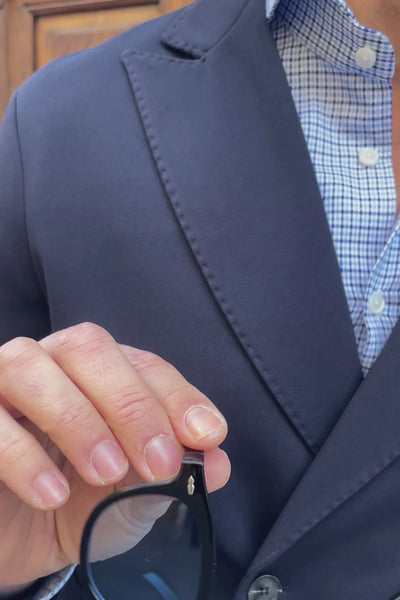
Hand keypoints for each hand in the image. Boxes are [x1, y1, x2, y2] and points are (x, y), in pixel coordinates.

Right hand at [0, 323, 229, 586]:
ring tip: (106, 472)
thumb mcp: (130, 498)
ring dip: (77, 418)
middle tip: (159, 462)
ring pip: (29, 365)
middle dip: (130, 402)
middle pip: (87, 347)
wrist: (19, 540)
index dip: (176, 395)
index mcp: (99, 374)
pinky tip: (52, 494)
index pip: (142, 364)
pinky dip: (23, 454)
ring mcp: (3, 384)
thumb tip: (216, 463)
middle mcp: (51, 363)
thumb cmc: (80, 506)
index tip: (207, 435)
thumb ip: (170, 479)